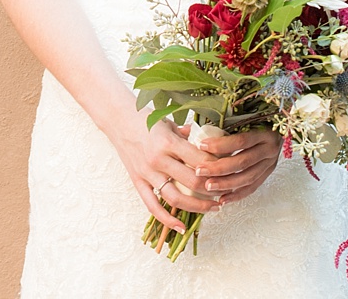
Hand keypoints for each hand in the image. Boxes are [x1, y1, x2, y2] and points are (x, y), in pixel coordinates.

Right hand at [111, 118, 229, 233]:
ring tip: (214, 208)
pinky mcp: (137, 182)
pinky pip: (153, 206)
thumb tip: (211, 143)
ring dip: (198, 206)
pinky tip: (182, 227)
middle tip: (227, 191)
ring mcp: (147, 173)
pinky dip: (167, 220)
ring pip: (176, 198)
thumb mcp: (170, 123)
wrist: (117, 119)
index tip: (229, 172)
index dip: (217, 169)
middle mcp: (158, 159)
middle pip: (192, 181)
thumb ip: (189, 135)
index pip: (200, 160)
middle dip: (213, 189)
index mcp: (168, 142)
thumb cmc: (146, 119)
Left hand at [190, 128, 281, 203]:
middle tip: (199, 171)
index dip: (221, 144)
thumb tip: (187, 129)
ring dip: (226, 184)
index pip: (241, 141)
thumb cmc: (257, 119)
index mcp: (264, 132)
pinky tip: (222, 199)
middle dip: (219, 168)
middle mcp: (270, 149)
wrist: (283, 125)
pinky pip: (252, 188)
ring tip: (208, 187)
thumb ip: (218, 123)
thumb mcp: (243, 117)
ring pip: (247, 178)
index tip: (201, 145)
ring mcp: (270, 164)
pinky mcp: (267, 174)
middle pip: (242, 162)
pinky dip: (237, 195)